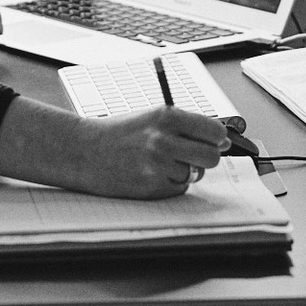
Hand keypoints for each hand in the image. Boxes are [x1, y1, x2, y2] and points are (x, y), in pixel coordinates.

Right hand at [77, 108, 232, 197]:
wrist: (83, 150)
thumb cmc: (118, 133)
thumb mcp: (152, 118)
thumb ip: (186, 126)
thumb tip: (222, 142)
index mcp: (167, 116)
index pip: (214, 131)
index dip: (218, 139)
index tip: (217, 141)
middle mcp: (164, 140)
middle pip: (212, 157)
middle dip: (206, 159)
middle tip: (193, 156)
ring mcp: (158, 165)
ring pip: (194, 175)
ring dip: (184, 171)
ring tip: (159, 162)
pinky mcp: (151, 186)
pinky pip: (177, 188)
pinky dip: (169, 184)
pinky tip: (149, 173)